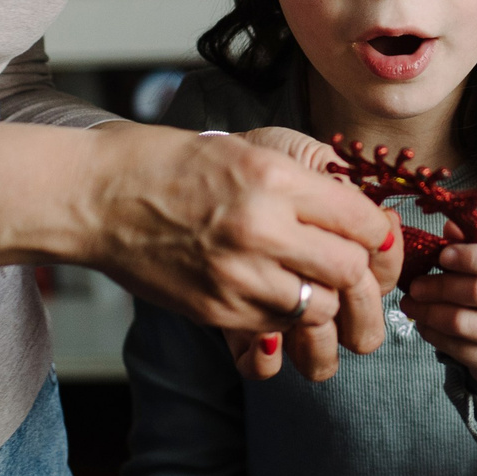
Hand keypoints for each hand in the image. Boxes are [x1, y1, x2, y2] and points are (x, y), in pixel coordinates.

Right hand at [80, 126, 391, 380]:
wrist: (99, 197)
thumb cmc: (171, 165)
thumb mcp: (248, 149)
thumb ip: (307, 179)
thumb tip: (360, 213)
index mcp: (273, 178)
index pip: (362, 221)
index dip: (378, 232)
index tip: (372, 234)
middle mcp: (261, 228)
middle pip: (351, 272)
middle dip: (360, 273)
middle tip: (352, 267)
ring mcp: (237, 276)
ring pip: (320, 308)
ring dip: (324, 299)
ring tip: (310, 281)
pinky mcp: (216, 310)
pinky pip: (278, 326)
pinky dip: (287, 315)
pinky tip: (274, 292)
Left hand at [400, 236, 476, 399]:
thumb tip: (449, 228)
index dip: (473, 257)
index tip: (443, 256)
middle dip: (440, 286)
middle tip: (416, 284)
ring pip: (464, 323)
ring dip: (429, 311)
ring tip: (411, 302)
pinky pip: (457, 348)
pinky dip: (433, 333)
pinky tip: (423, 322)